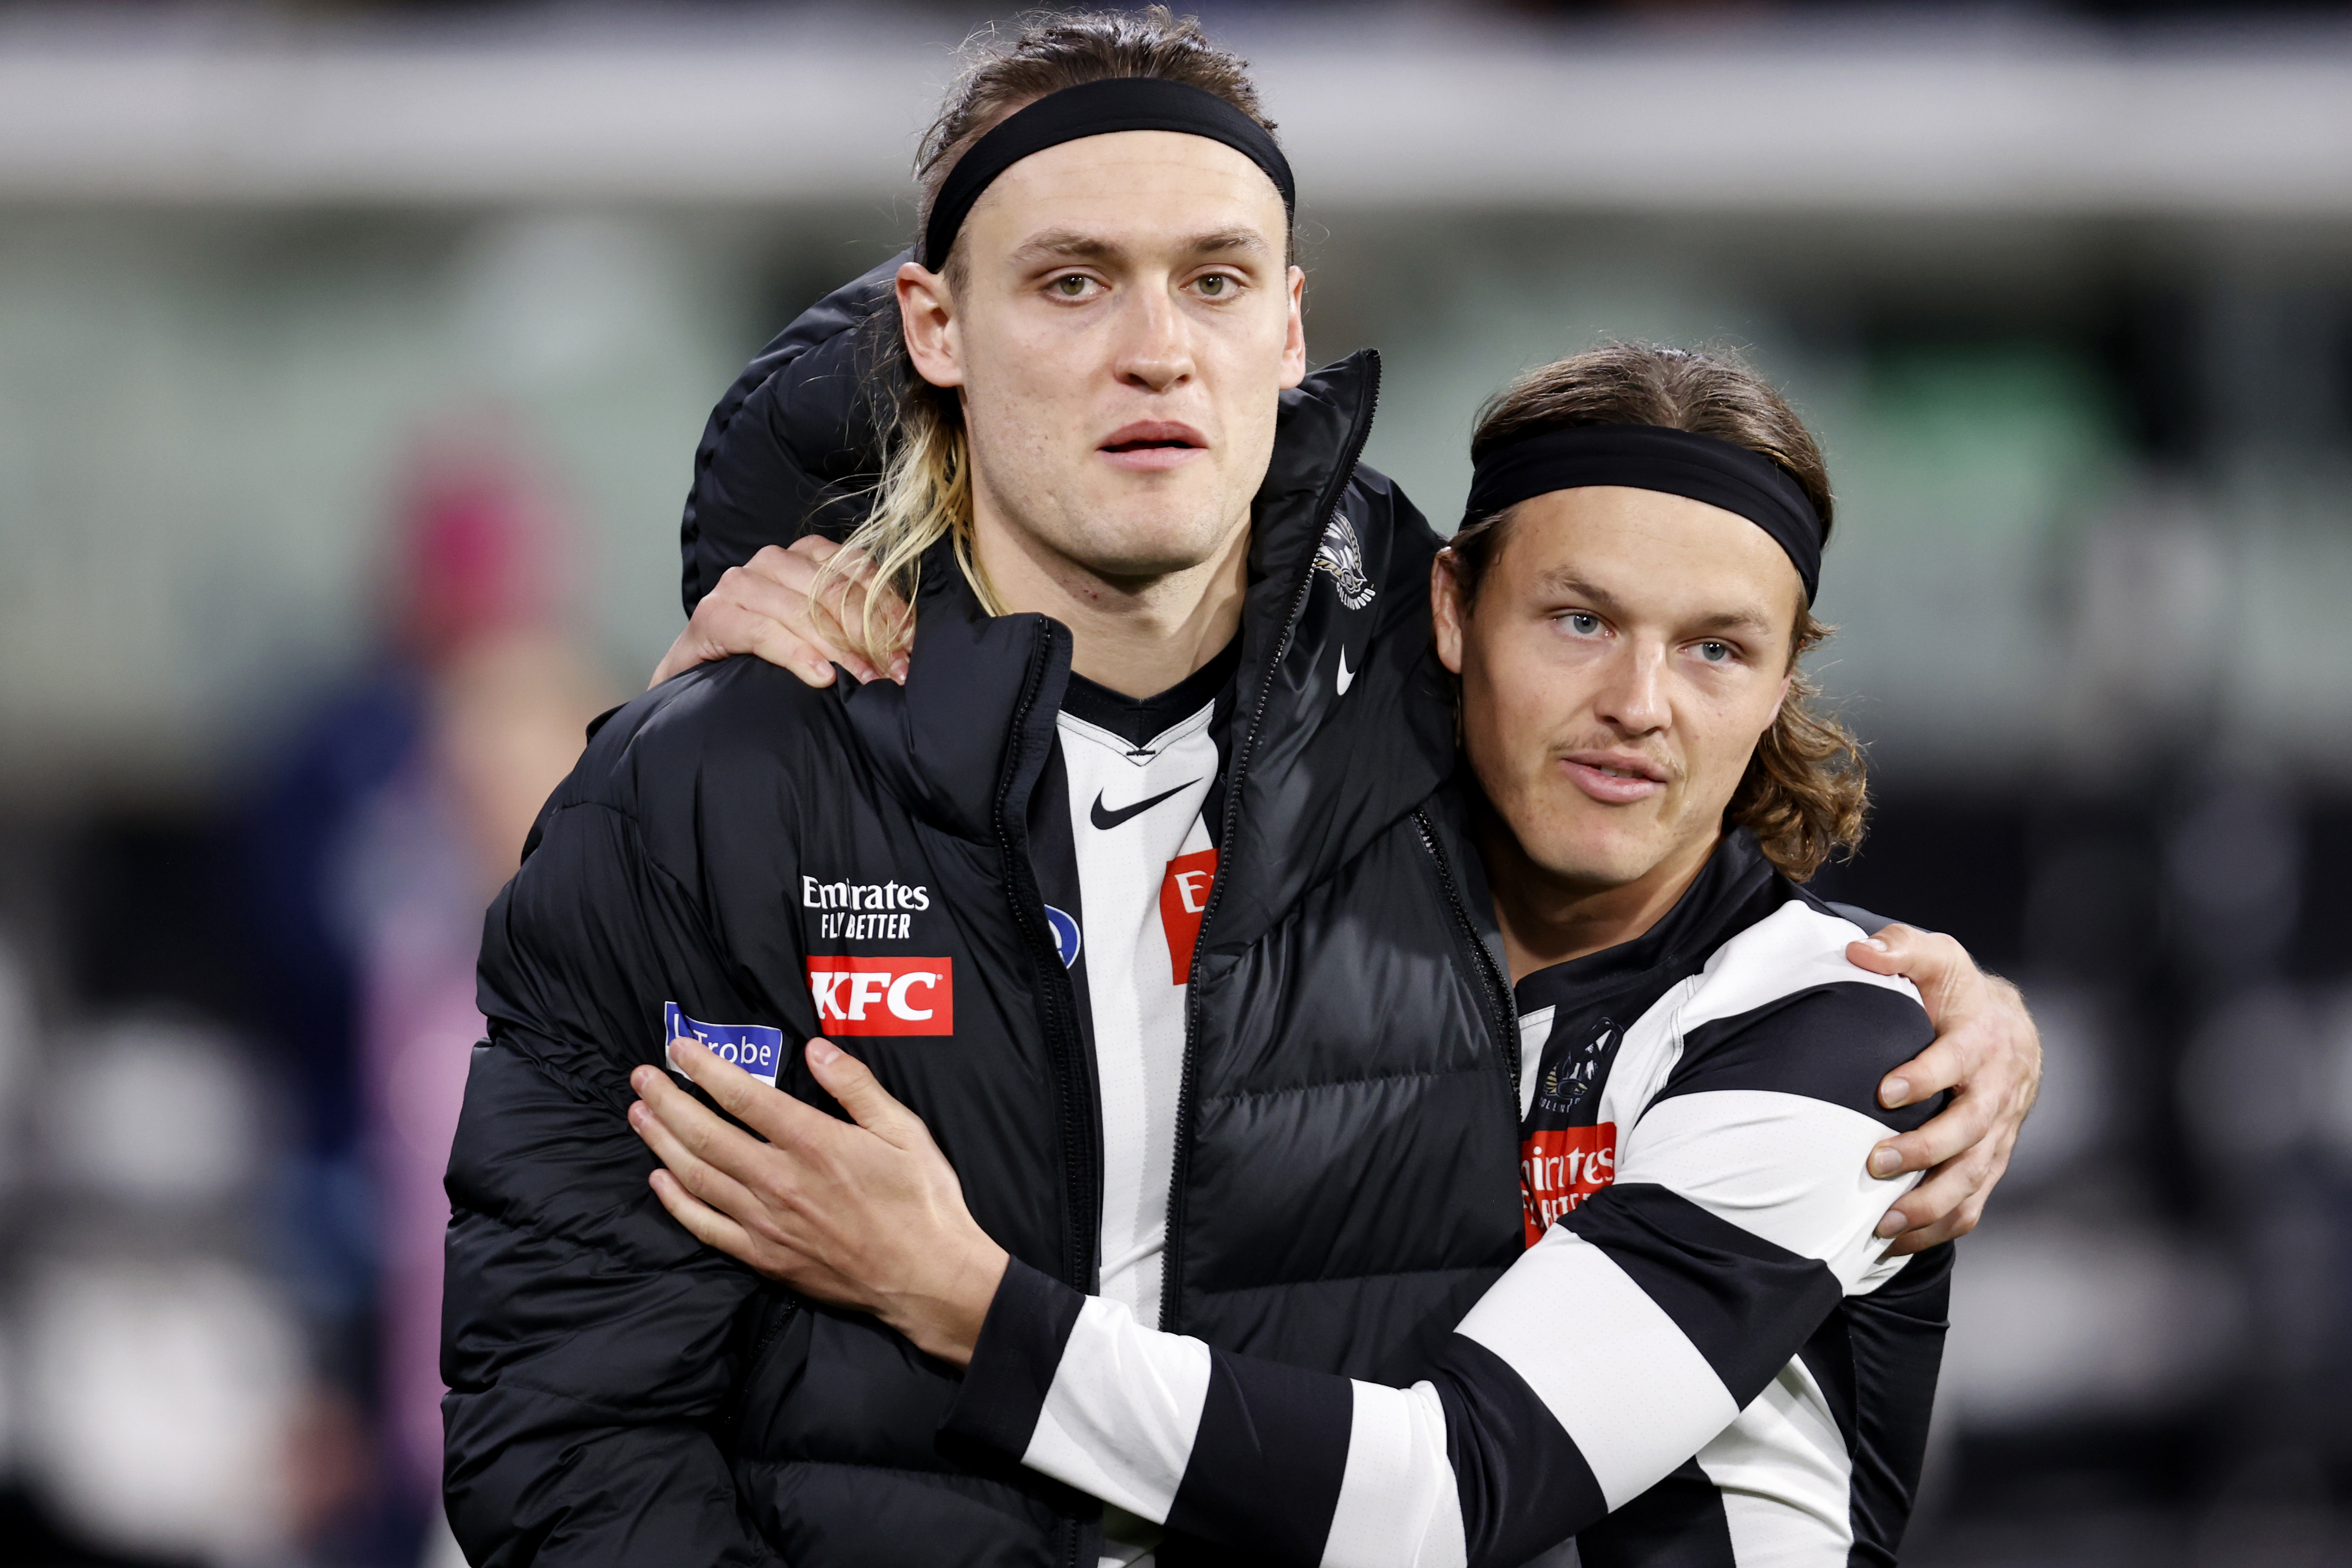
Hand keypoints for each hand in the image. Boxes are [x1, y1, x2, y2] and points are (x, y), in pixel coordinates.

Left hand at [627, 1036, 1006, 1365]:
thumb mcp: (903, 1131)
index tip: (678, 1048)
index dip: (704, 1069)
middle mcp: (780, 1181)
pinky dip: (677, 1202)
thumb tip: (817, 1049)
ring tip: (638, 1116)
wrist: (926, 1278)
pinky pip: (706, 1226)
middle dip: (667, 1101)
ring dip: (661, 1143)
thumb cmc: (922, 1201)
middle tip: (640, 1077)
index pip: (743, 1096)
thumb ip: (856, 1087)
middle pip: (705, 1134)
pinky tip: (659, 1180)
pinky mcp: (764, 1257)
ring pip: (696, 1176)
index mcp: (814, 1143)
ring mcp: (766, 1223)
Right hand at [649, 537, 912, 689]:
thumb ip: (855, 626)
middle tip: (894, 671)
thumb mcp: (820, 633)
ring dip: (841, 649)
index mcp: (804, 556)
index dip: (888, 609)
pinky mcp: (712, 615)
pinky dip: (796, 655)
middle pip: (833, 590)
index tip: (909, 647)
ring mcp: (738, 585)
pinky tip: (821, 678)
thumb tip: (907, 642)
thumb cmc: (768, 655)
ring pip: (803, 609)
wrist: (701, 675)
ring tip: (865, 680)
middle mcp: (771, 561)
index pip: (857, 571)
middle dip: (870, 633)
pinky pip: (763, 632)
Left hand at [1847, 925, 2041, 1254]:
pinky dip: (1938, 1226)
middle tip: (1875, 1162)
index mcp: (1983, 1043)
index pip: (1957, 1062)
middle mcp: (1996, 1093)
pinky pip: (1972, 1203)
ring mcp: (1996, 1133)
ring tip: (1883, 1222)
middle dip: (1924, 1150)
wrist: (2009, 1029)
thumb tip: (1860, 949)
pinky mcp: (1990, 1161)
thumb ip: (1900, 949)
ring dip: (1930, 1203)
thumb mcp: (1935, 957)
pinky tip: (1896, 1240)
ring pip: (1973, 1177)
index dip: (1925, 1077)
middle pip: (1968, 1131)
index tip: (1884, 1091)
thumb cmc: (1957, 993)